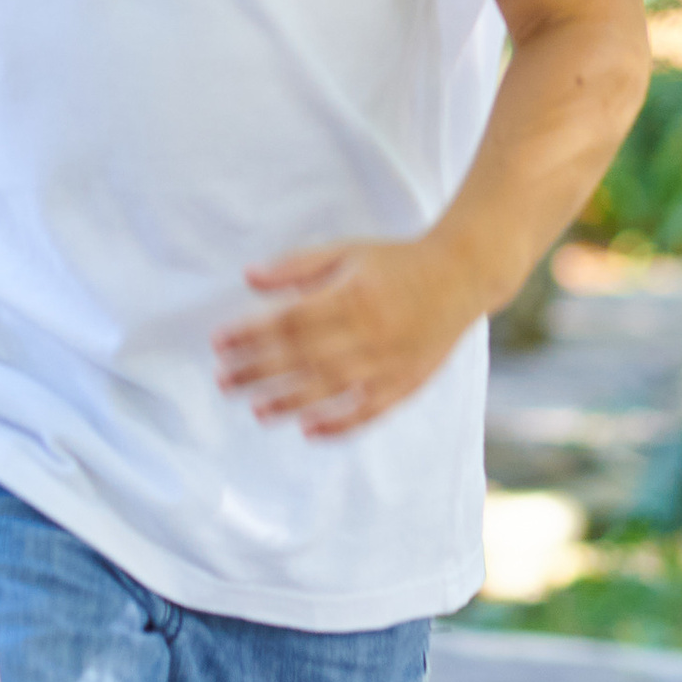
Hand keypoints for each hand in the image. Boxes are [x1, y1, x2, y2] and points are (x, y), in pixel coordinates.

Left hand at [213, 230, 488, 438]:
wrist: (462, 274)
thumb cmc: (397, 260)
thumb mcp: (346, 251)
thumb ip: (297, 266)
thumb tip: (248, 278)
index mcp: (351, 295)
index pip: (290, 321)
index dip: (252, 334)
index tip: (219, 343)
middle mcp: (369, 332)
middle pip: (303, 357)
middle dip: (259, 371)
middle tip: (223, 381)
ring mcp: (389, 361)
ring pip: (331, 388)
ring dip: (290, 401)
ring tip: (256, 410)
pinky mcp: (407, 382)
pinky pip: (370, 411)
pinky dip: (340, 424)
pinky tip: (309, 431)